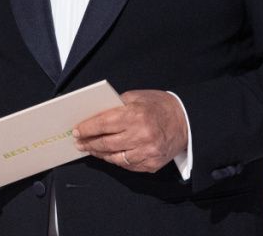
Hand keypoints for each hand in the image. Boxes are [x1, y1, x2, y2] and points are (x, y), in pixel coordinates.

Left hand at [72, 90, 187, 172]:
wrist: (186, 121)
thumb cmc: (160, 106)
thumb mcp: (137, 97)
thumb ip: (116, 105)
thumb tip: (94, 114)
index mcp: (136, 115)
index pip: (103, 124)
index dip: (86, 128)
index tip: (76, 130)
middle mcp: (142, 136)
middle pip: (106, 143)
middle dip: (89, 143)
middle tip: (79, 142)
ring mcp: (147, 152)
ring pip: (115, 158)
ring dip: (100, 154)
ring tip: (91, 149)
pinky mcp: (152, 164)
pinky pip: (127, 165)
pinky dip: (116, 160)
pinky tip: (109, 155)